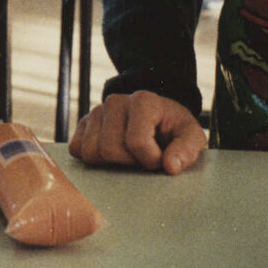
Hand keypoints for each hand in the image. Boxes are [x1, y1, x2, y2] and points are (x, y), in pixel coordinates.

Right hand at [69, 91, 205, 174]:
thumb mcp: (191, 136)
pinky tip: (111, 155)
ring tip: (128, 154)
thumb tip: (170, 166)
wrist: (157, 118)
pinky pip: (76, 149)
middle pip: (109, 149)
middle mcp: (115, 101)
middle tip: (142, 157)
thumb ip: (187, 150)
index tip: (161, 159)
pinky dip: (92, 158)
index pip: (136, 142)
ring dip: (110, 162)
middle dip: (128, 162)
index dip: (150, 160)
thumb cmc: (173, 129)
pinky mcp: (84, 123)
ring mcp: (97, 111)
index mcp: (143, 101)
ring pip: (90, 151)